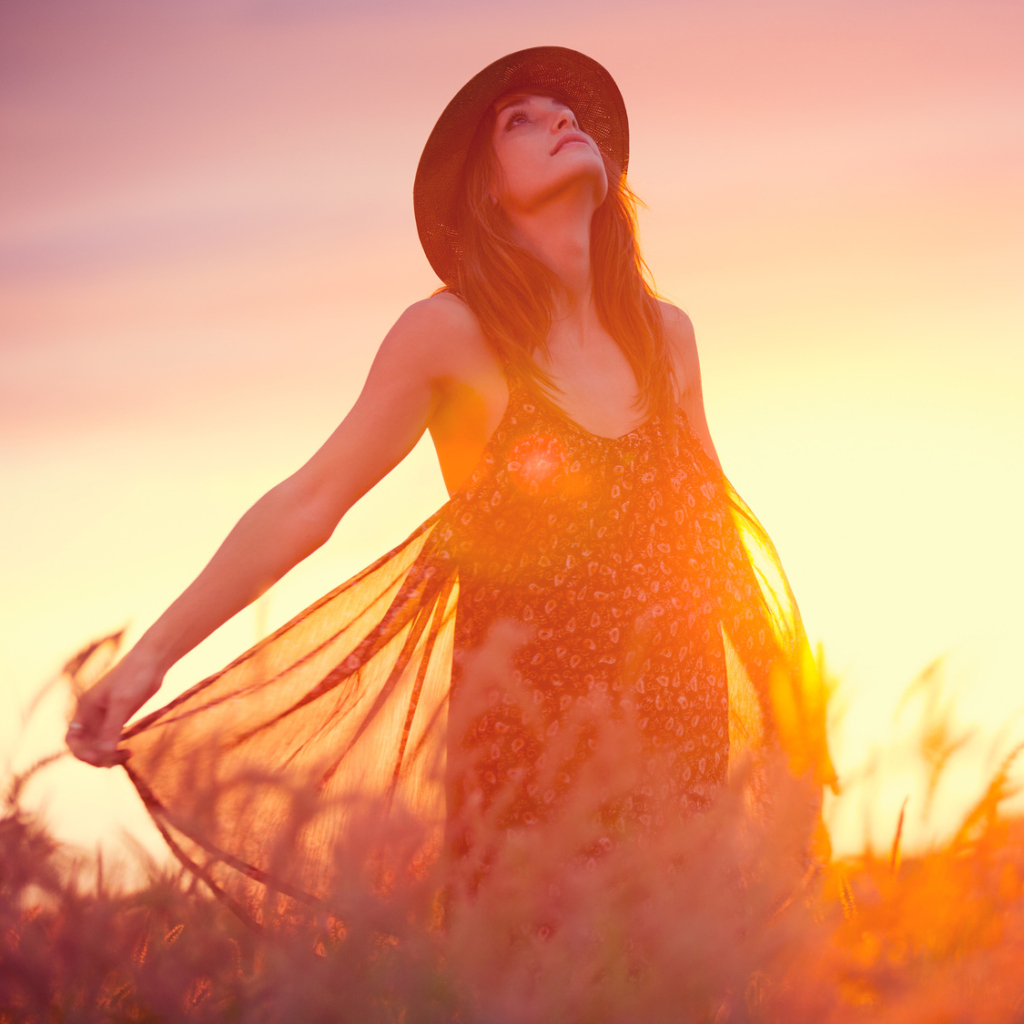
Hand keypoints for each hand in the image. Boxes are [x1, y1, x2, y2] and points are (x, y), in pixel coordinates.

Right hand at [66, 652, 163, 766]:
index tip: (99, 757)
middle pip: (86, 746)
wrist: (153, 660)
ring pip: (100, 744)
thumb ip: (111, 728)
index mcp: (86, 709)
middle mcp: (93, 715)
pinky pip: (113, 738)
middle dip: (97, 756)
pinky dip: (118, 747)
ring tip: (127, 755)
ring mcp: (107, 716)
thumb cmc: (134, 676)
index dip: (81, 752)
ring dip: (109, 754)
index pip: (72, 740)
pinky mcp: (121, 716)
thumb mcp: (122, 703)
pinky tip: (131, 750)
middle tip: (117, 759)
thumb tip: (102, 755)